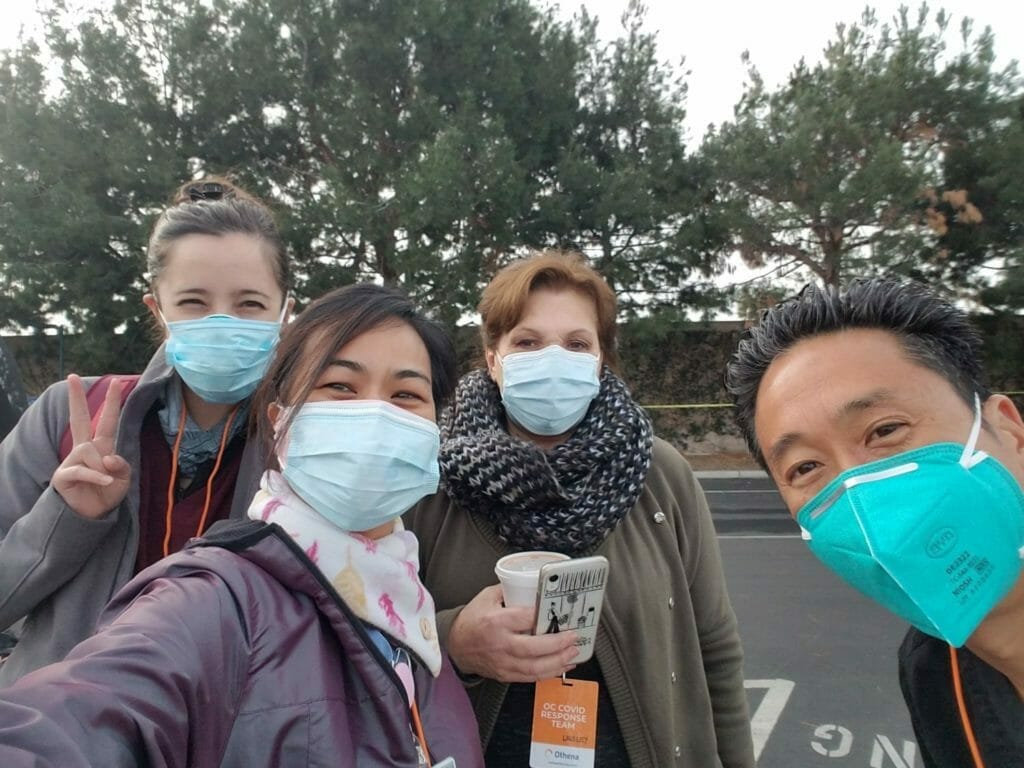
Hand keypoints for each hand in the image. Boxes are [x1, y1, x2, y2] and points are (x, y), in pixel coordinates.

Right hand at [52, 375, 130, 519]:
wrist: (92, 515)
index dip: (111, 403)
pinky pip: (82, 469)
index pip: (106, 421)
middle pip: (79, 419)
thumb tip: (108, 457)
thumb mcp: (123, 479)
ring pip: (89, 451)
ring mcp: (72, 460)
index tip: (114, 382)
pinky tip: (104, 482)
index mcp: (101, 447)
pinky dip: (97, 476)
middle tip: (72, 376)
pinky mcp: (63, 475)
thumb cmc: (107, 493)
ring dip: (101, 467)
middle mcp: (85, 449)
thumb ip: (122, 466)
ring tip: (104, 481)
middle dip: (76, 398)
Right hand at [447, 584, 578, 682]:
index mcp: (496, 621)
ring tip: (573, 653)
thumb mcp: (486, 597)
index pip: (525, 618)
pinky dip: (548, 673)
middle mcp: (500, 644)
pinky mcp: (505, 674)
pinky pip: (530, 677)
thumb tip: (532, 585)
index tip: (558, 612)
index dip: (543, 616)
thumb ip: (508, 590)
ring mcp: (503, 662)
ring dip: (558, 662)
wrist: (456, 645)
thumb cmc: (472, 620)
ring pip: (535, 668)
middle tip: (573, 637)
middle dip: (558, 643)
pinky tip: (561, 666)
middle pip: (534, 648)